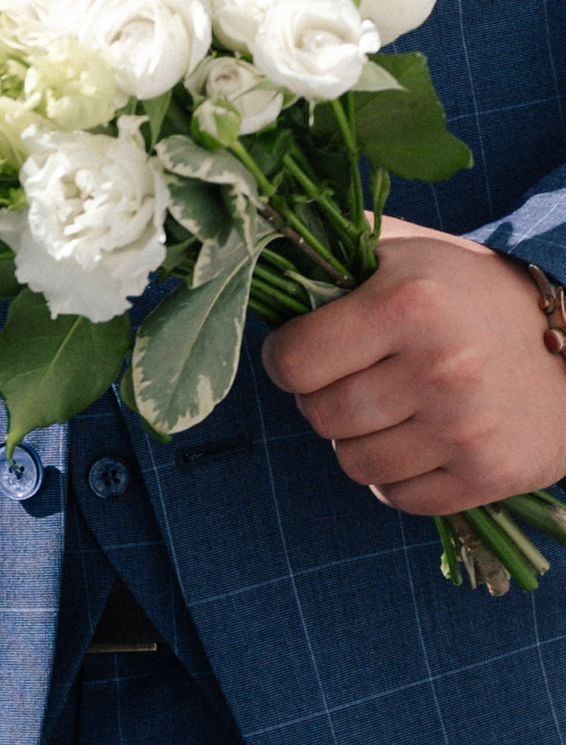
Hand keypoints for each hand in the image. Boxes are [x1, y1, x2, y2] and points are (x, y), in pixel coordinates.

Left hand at [261, 220, 565, 517]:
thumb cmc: (477, 294)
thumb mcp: (412, 252)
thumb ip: (338, 247)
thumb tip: (258, 247)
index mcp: (409, 304)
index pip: (293, 361)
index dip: (287, 360)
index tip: (304, 354)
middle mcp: (438, 368)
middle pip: (320, 416)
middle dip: (324, 400)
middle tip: (356, 380)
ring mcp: (464, 428)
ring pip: (354, 464)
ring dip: (360, 441)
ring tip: (392, 409)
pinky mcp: (487, 475)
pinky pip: (398, 497)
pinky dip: (396, 477)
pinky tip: (420, 441)